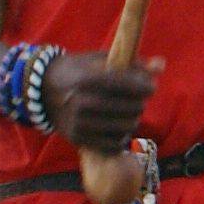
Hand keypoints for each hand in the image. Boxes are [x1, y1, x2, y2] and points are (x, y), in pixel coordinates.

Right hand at [45, 51, 159, 151]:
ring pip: (125, 127)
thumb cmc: (77, 71)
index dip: (146, 87)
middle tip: (136, 99)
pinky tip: (118, 126)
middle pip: (132, 108)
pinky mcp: (77, 138)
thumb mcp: (100, 60)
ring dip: (132, 119)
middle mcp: (81, 103)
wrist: (41, 90)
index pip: (129, 86)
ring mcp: (78, 123)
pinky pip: (113, 143)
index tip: (150, 86)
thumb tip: (161, 65)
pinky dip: (121, 136)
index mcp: (87, 80)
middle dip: (139, 102)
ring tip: (127, 112)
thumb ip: (132, 63)